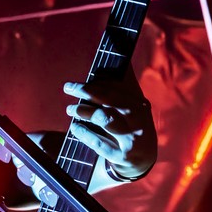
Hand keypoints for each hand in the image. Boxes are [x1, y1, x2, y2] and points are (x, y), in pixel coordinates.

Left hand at [63, 67, 155, 181]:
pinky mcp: (122, 155)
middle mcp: (138, 119)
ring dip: (84, 111)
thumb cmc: (132, 125)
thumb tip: (112, 52)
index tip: (78, 83)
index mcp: (139, 104)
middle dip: (86, 91)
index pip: (117, 88)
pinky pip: (99, 143)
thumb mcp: (132, 105)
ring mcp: (132, 137)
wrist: (143, 159)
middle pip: (110, 100)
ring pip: (105, 119)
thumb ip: (122, 84)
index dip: (96, 83)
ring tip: (70, 109)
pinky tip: (74, 128)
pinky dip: (85, 134)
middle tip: (67, 87)